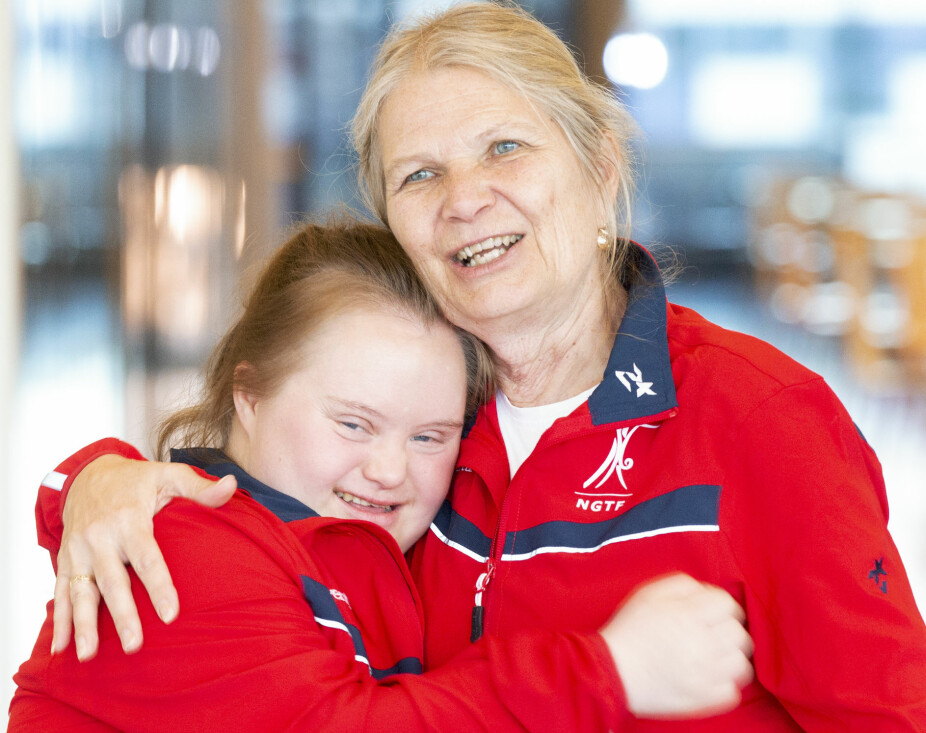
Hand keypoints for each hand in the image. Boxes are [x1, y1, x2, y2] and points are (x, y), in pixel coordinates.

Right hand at [53, 454, 236, 660]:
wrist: (88, 474)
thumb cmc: (137, 480)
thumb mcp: (169, 476)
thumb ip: (199, 487)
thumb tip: (231, 484)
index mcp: (129, 520)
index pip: (147, 557)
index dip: (159, 586)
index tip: (171, 614)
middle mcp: (100, 537)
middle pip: (112, 581)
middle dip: (122, 615)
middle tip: (133, 645)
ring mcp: (79, 551)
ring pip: (81, 591)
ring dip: (83, 625)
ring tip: (88, 655)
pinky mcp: (66, 559)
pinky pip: (60, 592)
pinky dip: (60, 620)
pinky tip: (61, 648)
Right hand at [601, 573, 753, 718]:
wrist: (611, 671)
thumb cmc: (629, 630)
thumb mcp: (649, 593)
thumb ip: (682, 584)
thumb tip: (706, 591)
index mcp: (688, 614)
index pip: (728, 605)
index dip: (723, 606)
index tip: (715, 613)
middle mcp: (702, 643)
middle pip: (739, 635)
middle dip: (729, 631)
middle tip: (714, 634)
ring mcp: (704, 674)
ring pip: (742, 665)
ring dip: (731, 658)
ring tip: (715, 656)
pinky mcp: (703, 699)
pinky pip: (732, 692)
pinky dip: (724, 685)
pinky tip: (709, 676)